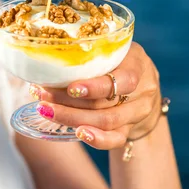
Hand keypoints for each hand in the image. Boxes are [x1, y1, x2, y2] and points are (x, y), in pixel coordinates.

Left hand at [31, 42, 160, 149]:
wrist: (145, 87)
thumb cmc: (121, 61)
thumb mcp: (115, 49)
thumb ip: (93, 51)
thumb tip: (50, 52)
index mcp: (138, 64)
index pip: (122, 79)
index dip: (96, 87)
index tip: (70, 88)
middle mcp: (142, 90)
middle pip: (106, 103)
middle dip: (69, 102)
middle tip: (43, 97)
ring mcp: (137, 112)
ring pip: (106, 122)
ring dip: (72, 118)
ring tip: (46, 111)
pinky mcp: (130, 128)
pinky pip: (115, 139)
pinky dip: (96, 139)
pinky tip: (77, 133)